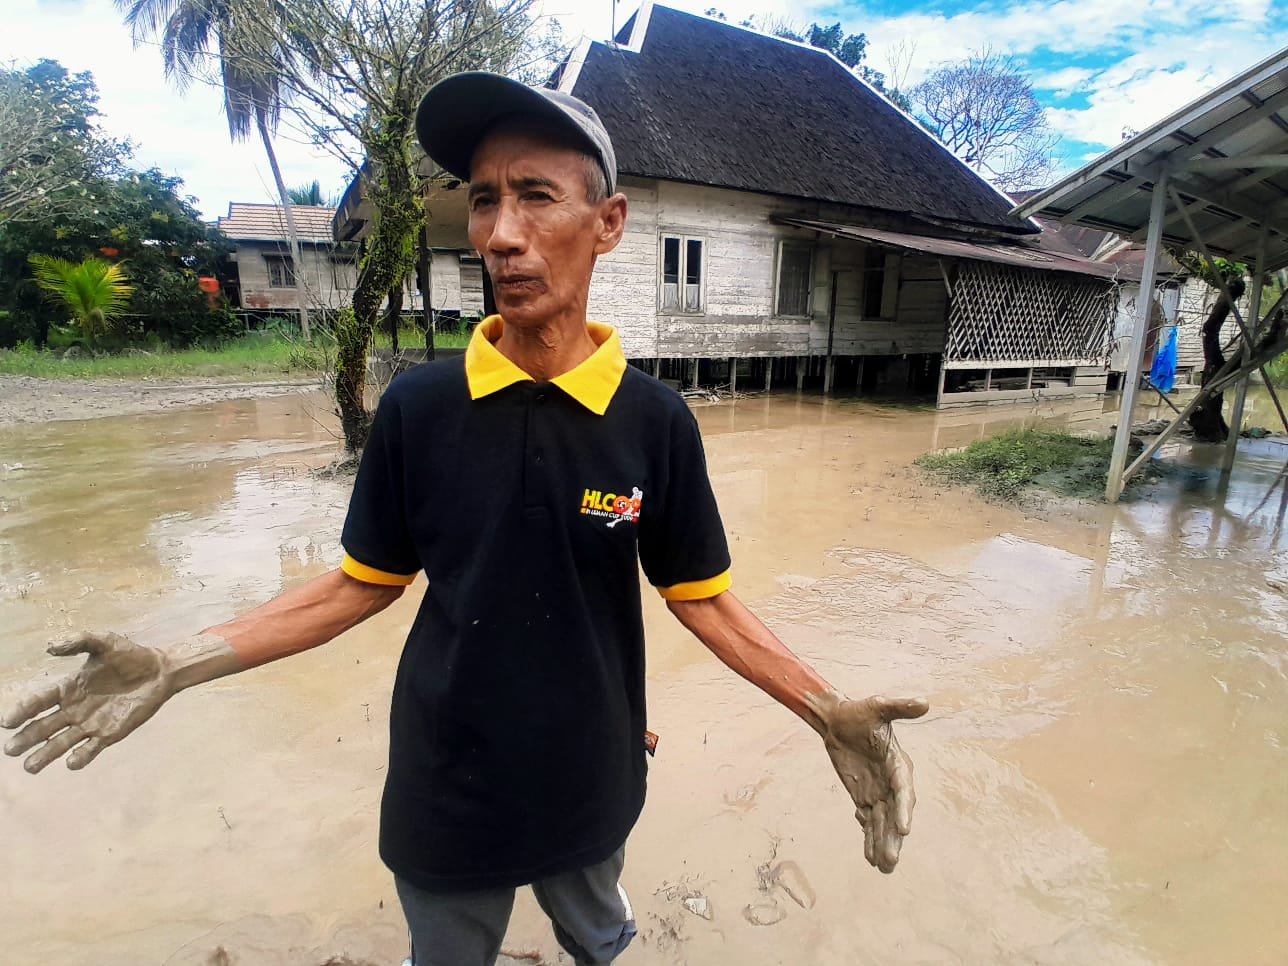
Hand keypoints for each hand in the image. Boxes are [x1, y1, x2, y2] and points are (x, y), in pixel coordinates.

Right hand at [1, 631, 179, 772]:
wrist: (160, 671)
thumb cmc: (131, 655)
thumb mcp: (105, 642)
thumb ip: (79, 641)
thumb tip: (50, 647)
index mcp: (68, 688)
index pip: (39, 701)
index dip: (22, 711)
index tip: (7, 721)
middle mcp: (74, 709)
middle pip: (44, 727)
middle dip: (26, 738)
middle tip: (10, 749)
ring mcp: (90, 723)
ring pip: (61, 743)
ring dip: (45, 755)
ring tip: (29, 767)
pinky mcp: (109, 734)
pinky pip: (90, 749)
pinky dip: (80, 757)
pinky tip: (71, 762)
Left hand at [809, 692, 929, 873]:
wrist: (838, 719)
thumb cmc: (860, 711)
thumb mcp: (878, 706)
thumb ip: (900, 707)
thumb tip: (924, 702)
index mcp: (899, 763)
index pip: (903, 789)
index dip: (904, 809)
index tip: (904, 829)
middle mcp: (892, 782)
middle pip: (894, 813)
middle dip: (893, 837)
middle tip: (891, 860)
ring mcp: (878, 791)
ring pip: (881, 822)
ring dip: (882, 843)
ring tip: (883, 867)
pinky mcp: (864, 796)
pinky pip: (868, 820)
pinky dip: (869, 837)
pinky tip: (869, 856)